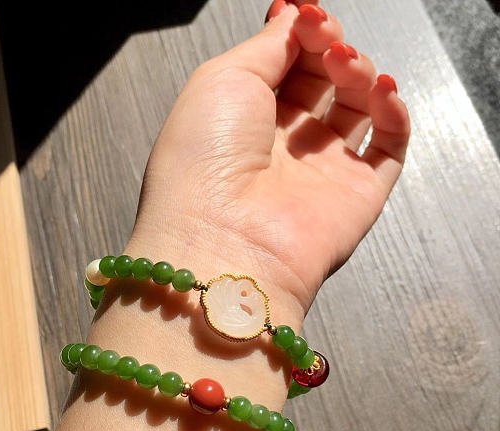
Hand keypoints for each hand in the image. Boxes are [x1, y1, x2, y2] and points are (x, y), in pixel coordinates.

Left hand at [127, 0, 409, 322]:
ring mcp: (321, 172)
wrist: (223, 241)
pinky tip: (382, 91)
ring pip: (357, 108)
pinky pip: (389, 148)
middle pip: (323, 83)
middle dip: (329, 48)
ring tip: (344, 63)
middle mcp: (283, 146)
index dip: (301, 35)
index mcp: (245, 121)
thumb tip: (293, 16)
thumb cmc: (204, 160)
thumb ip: (266, 47)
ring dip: (359, 73)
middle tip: (324, 36)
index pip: (286, 68)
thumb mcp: (221, 80)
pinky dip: (394, 113)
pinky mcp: (357, 195)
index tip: (305, 14)